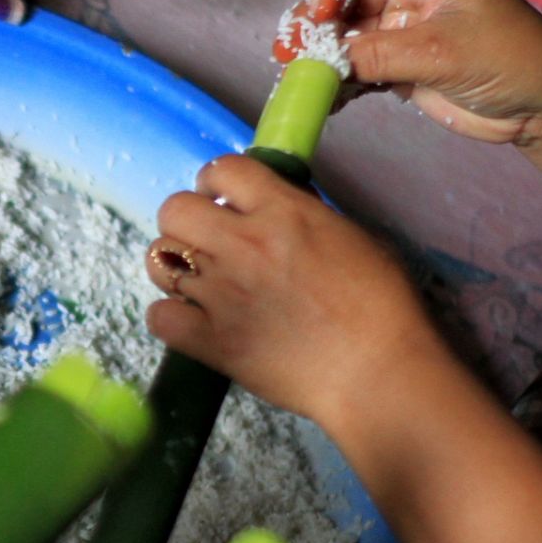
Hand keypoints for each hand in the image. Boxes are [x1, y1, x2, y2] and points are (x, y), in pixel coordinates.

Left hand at [145, 155, 444, 426]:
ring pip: (160, 260)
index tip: (221, 200)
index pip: (221, 169)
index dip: (214, 182)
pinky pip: (159, 316)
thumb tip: (273, 209)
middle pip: (174, 209)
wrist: (377, 373)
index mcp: (282, 211)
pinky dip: (169, 317)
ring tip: (198, 282)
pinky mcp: (211, 340)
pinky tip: (192, 322)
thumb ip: (303, 215)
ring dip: (174, 267)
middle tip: (205, 240)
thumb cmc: (382, 306)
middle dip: (184, 220)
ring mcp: (221, 293)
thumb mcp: (351, 237)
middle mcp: (243, 245)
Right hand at [310, 0, 541, 146]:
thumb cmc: (510, 59)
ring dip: (317, 56)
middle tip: (288, 53)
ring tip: (295, 78)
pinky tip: (321, 99)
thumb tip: (322, 64)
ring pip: (342, 34)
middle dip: (313, 24)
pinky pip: (352, 67)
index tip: (317, 15)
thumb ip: (377, 54)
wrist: (537, 106)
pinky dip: (334, 83)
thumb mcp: (440, 52)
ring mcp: (399, 29)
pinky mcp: (395, 64)